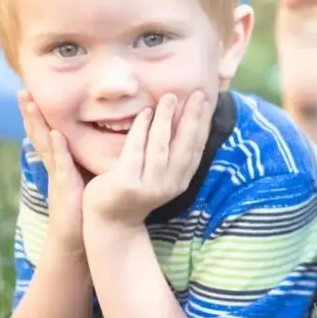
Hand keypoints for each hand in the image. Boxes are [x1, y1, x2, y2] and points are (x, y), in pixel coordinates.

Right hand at [19, 90, 84, 253]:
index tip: (33, 92)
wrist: (81, 235)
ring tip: (28, 102)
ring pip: (45, 143)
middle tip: (22, 90)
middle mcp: (55, 165)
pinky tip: (56, 134)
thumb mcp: (87, 175)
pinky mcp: (66, 186)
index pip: (48, 132)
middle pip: (40, 133)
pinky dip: (58, 148)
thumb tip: (105, 138)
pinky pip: (61, 164)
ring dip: (36, 123)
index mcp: (60, 161)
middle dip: (30, 112)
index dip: (40, 114)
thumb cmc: (86, 205)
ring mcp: (58, 174)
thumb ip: (89, 158)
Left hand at [83, 92, 209, 229]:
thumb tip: (182, 123)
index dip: (203, 124)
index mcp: (181, 181)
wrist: (110, 222)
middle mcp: (170, 184)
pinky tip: (146, 113)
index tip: (206, 102)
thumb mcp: (159, 176)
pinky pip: (136, 150)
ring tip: (170, 97)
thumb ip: (171, 155)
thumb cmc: (134, 192)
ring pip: (161, 146)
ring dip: (167, 119)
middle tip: (197, 94)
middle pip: (185, 146)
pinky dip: (141, 129)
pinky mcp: (128, 183)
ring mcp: (149, 185)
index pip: (196, 148)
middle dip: (192, 118)